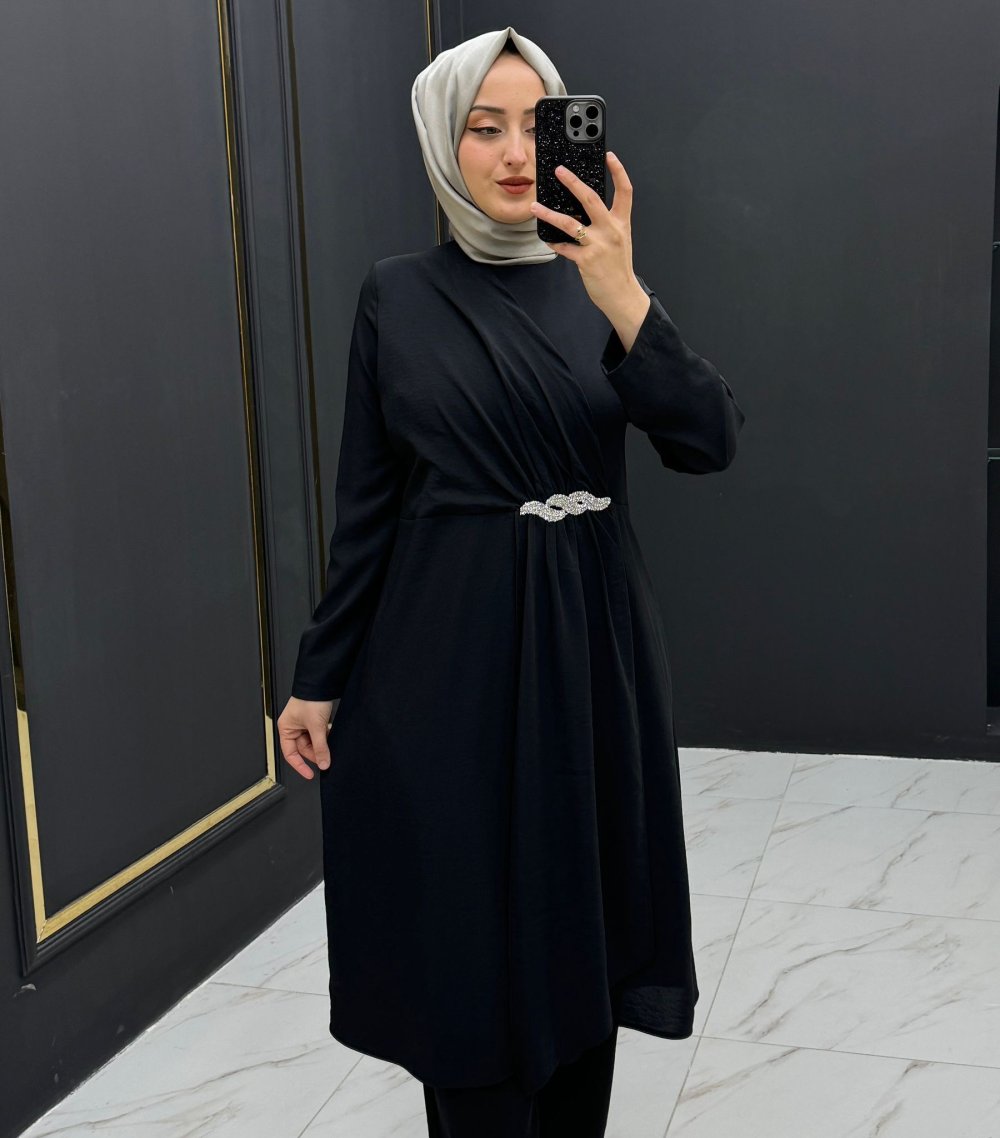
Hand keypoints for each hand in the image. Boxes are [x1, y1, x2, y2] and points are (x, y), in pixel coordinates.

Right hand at [277, 696, 334, 779]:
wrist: (322, 682)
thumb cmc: (311, 699)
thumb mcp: (317, 727)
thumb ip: (320, 747)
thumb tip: (323, 763)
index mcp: (286, 728)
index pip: (291, 754)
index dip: (300, 766)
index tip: (310, 774)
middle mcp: (292, 727)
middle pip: (304, 748)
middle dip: (316, 752)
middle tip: (326, 757)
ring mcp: (303, 723)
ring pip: (313, 742)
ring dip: (322, 743)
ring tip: (329, 741)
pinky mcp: (313, 720)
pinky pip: (318, 734)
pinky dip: (324, 736)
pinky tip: (330, 733)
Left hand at [528, 152, 643, 321]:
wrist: (622, 294)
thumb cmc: (618, 268)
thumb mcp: (619, 241)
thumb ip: (605, 224)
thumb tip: (582, 211)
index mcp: (621, 223)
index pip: (625, 191)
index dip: (618, 172)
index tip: (610, 156)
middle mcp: (611, 230)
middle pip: (591, 198)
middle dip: (573, 182)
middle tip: (559, 171)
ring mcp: (598, 245)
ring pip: (570, 223)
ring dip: (549, 214)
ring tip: (535, 206)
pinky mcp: (586, 260)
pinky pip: (564, 248)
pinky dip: (554, 243)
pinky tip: (547, 240)